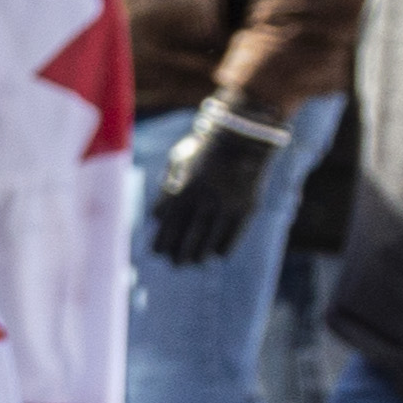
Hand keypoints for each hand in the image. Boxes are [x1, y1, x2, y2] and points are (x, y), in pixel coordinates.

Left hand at [141, 101, 290, 267]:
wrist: (242, 138)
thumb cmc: (204, 150)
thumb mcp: (177, 162)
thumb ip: (166, 188)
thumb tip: (157, 219)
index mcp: (181, 191)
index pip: (165, 229)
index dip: (160, 244)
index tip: (158, 252)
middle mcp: (202, 203)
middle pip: (184, 241)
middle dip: (177, 256)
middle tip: (175, 263)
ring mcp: (224, 207)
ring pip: (206, 245)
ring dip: (197, 257)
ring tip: (193, 262)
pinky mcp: (245, 210)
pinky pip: (230, 239)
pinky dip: (221, 250)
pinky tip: (215, 254)